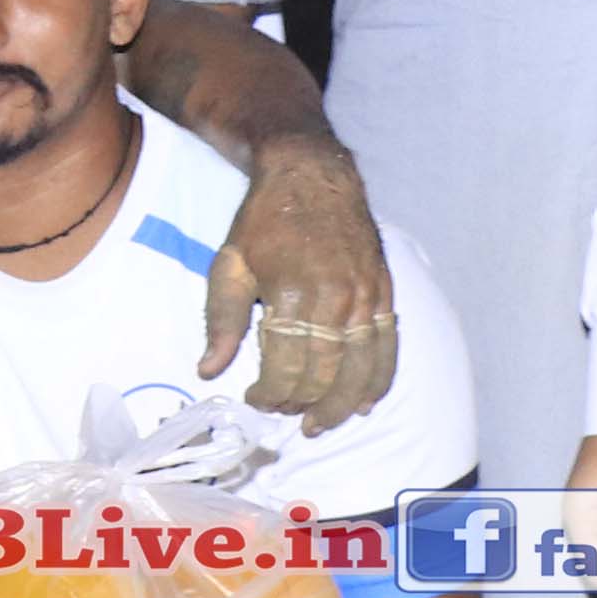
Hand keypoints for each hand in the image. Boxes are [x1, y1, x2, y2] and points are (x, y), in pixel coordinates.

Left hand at [200, 134, 397, 427]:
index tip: (255, 398)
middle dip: (301, 403)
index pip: (286, 368)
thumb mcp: (229, 264)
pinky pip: (387, 348)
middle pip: (324, 375)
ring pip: (360, 369)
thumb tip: (209, 371)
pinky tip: (363, 402)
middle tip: (283, 412)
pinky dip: (377, 381)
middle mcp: (336, 299)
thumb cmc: (263, 221)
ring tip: (319, 423)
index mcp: (293, 293)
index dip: (270, 394)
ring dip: (339, 405)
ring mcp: (366, 296)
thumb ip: (220, 321)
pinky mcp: (384, 291)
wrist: (311, 174)